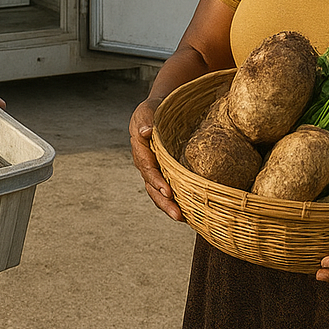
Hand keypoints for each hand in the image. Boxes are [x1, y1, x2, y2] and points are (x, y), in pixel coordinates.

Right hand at [129, 98, 183, 221]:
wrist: (161, 110)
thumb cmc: (154, 109)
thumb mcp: (147, 110)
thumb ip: (145, 119)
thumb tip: (146, 132)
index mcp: (140, 149)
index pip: (147, 168)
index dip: (156, 181)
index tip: (168, 191)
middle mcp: (146, 164)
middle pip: (152, 187)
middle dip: (164, 202)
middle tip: (177, 214)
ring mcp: (155, 171)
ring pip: (158, 193)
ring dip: (169, 207)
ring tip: (182, 219)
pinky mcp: (165, 174)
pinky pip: (168, 190)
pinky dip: (176, 202)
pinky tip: (189, 213)